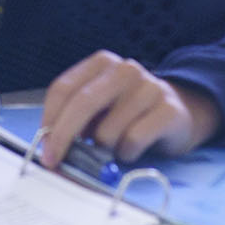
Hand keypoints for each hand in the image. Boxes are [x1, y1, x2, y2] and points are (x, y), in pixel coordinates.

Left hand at [40, 51, 220, 167]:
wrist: (182, 114)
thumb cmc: (130, 114)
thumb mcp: (100, 109)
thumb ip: (76, 119)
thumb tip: (50, 147)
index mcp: (101, 63)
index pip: (63, 88)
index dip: (49, 120)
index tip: (43, 147)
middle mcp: (125, 70)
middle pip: (82, 103)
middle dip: (63, 136)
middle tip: (55, 161)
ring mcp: (150, 87)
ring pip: (108, 130)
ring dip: (104, 149)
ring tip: (114, 146)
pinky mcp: (170, 109)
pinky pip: (134, 140)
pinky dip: (127, 153)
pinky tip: (132, 150)